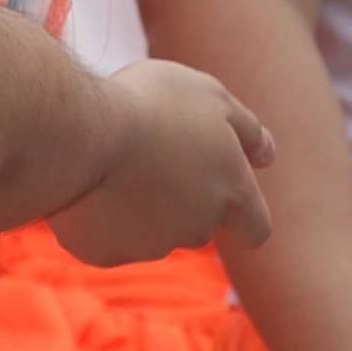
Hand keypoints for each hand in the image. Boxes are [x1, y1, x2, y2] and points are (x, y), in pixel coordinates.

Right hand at [51, 59, 276, 266]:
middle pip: (199, 225)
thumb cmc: (152, 104)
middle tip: (153, 154)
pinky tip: (87, 186)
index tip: (225, 198)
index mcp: (231, 192)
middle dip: (183, 200)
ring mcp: (150, 246)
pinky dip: (102, 219)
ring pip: (153, 232)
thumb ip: (247, 130)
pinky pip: (109, 237)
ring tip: (114, 163)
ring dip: (141, 207)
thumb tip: (268, 156)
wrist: (83, 135)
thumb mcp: (211, 97)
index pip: (256, 229)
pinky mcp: (106, 253)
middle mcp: (197, 227)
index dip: (244, 216)